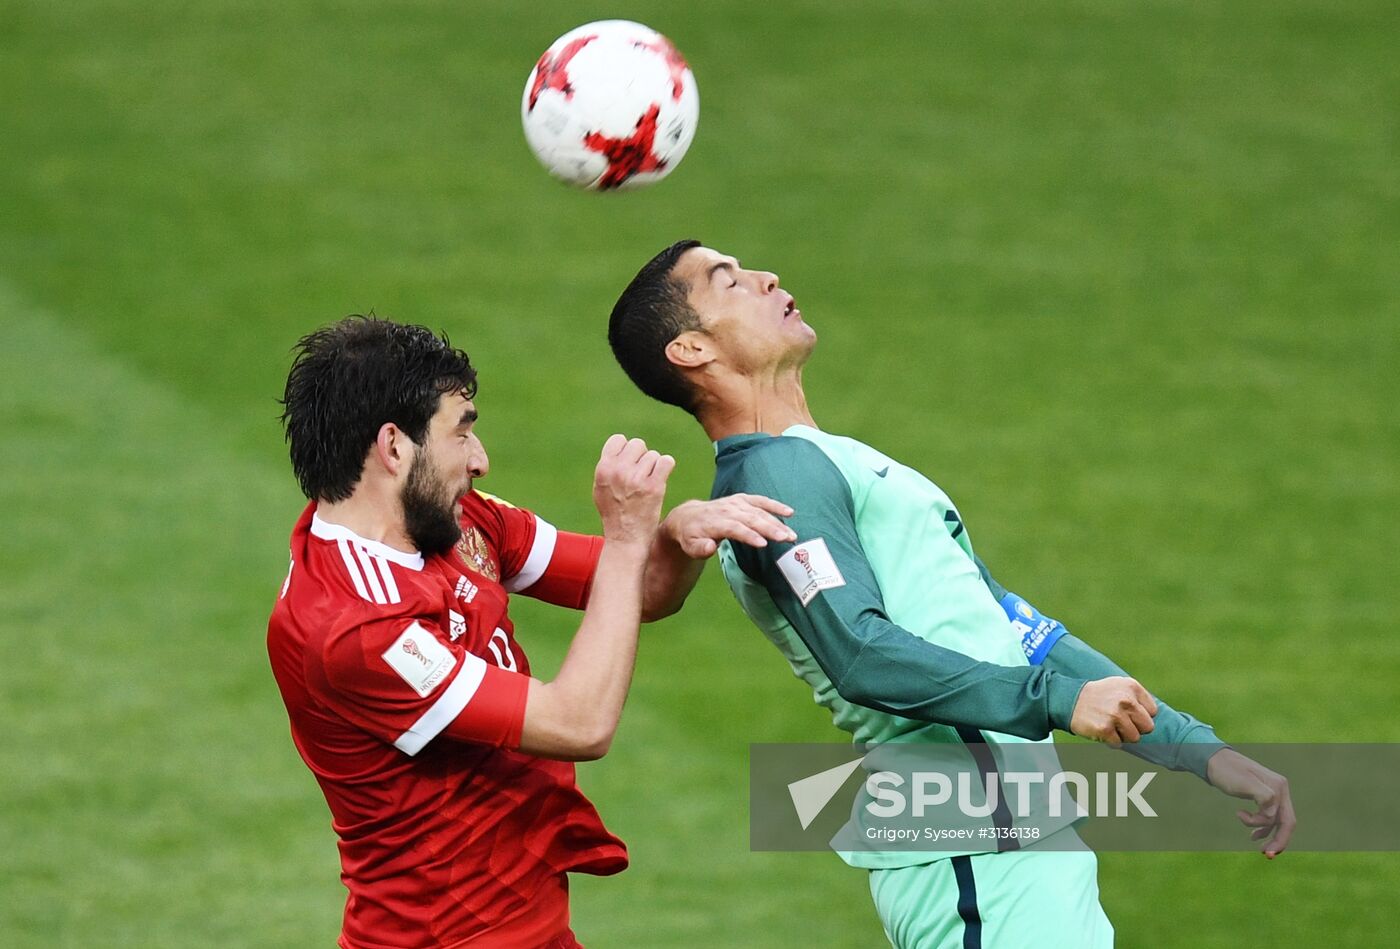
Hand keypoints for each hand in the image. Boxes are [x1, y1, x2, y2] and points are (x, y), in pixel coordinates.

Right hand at [593, 435, 673, 545]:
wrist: (625, 539)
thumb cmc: (613, 514)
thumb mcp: (600, 488)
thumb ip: (608, 467)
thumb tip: (622, 446)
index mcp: (603, 469)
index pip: (618, 439)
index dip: (626, 450)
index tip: (629, 464)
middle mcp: (619, 471)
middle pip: (638, 444)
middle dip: (641, 457)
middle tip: (640, 475)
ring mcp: (637, 478)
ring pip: (653, 455)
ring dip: (653, 467)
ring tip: (647, 484)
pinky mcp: (654, 486)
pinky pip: (666, 461)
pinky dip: (666, 468)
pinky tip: (660, 479)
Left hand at [660, 495, 796, 557]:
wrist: (688, 516)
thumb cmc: (691, 535)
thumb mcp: (689, 546)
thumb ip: (699, 548)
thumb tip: (710, 547)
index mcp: (715, 522)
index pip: (734, 528)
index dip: (749, 535)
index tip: (763, 544)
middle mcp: (727, 510)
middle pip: (751, 519)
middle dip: (770, 528)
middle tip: (786, 538)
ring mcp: (736, 503)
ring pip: (759, 511)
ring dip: (777, 521)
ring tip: (791, 534)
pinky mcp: (742, 500)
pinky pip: (760, 501)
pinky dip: (774, 505)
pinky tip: (789, 512)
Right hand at [1070, 676, 1157, 745]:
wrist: (1069, 699)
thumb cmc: (1099, 695)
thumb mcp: (1119, 686)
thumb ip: (1139, 697)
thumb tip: (1154, 716)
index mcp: (1132, 687)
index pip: (1152, 712)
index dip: (1140, 715)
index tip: (1127, 712)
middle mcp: (1126, 700)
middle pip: (1148, 727)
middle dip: (1135, 728)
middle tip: (1120, 722)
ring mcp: (1115, 715)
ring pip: (1135, 738)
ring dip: (1123, 735)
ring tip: (1110, 725)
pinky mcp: (1105, 729)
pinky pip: (1118, 744)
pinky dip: (1110, 741)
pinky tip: (1101, 730)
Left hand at [1205, 748, 1295, 857]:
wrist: (1212, 759)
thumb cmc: (1226, 770)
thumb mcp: (1244, 783)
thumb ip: (1263, 796)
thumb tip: (1273, 814)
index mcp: (1278, 787)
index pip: (1287, 820)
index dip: (1280, 838)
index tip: (1266, 852)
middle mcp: (1279, 789)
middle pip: (1285, 821)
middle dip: (1277, 839)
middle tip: (1266, 855)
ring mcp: (1271, 792)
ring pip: (1276, 819)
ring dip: (1267, 832)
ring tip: (1253, 839)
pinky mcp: (1262, 794)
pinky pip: (1268, 815)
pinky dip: (1261, 825)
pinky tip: (1252, 833)